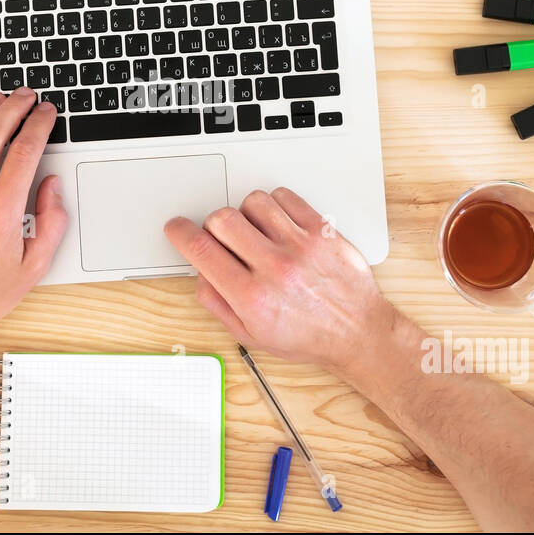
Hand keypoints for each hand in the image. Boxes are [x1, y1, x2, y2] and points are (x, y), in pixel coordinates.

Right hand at [163, 188, 394, 376]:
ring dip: (245, 214)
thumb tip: (200, 270)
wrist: (356, 332)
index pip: (201, 250)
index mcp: (252, 297)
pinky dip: (275, 206)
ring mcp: (300, 246)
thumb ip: (217, 302)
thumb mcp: (251, 335)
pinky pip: (285, 197)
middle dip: (213, 226)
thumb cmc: (308, 337)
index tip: (177, 228)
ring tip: (255, 233)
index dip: (180, 233)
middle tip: (223, 239)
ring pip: (253, 202)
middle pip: (222, 219)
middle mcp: (275, 268)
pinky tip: (277, 224)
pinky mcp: (321, 231)